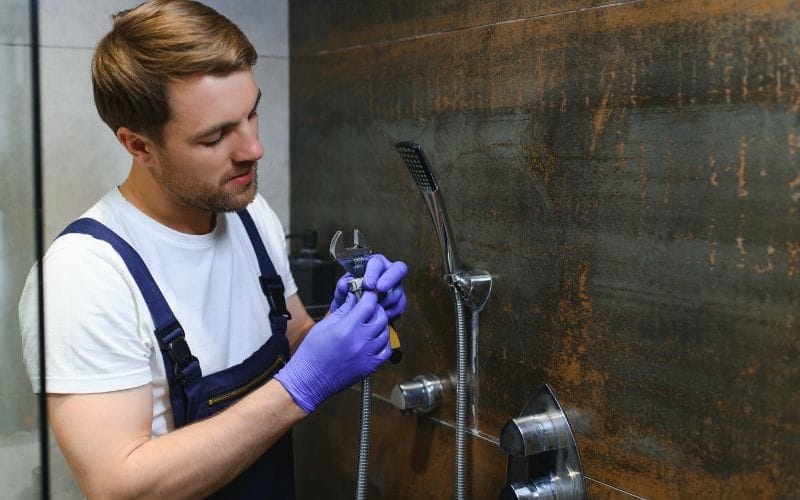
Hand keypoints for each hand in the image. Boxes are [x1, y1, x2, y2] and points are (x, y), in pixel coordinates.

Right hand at [275, 291, 389, 413]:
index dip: (369, 295)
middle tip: (368, 308)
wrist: (309, 380)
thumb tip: (353, 297)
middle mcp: (360, 341)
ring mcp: (367, 355)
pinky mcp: (370, 367)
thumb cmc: (311, 354)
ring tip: (369, 325)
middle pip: (381, 317)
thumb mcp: (324, 325)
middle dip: (376, 309)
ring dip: (380, 325)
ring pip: (386, 333)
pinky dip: (383, 343)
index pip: (368, 304)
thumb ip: (343, 310)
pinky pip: (386, 351)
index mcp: (347, 328)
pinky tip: (374, 341)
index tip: (367, 293)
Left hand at [330, 254, 407, 320]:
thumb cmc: (348, 296)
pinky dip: (388, 312)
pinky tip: (377, 316)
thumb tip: (345, 284)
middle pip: (399, 269)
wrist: (351, 314)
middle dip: (389, 280)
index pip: (377, 262)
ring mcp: (396, 286)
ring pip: (397, 291)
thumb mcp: (341, 291)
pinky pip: (399, 306)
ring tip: (371, 308)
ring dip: (385, 301)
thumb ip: (343, 286)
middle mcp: (388, 272)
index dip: (374, 272)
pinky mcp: (400, 301)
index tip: (368, 284)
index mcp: (373, 264)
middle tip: (380, 290)